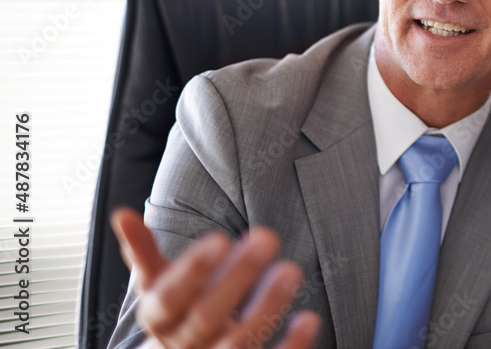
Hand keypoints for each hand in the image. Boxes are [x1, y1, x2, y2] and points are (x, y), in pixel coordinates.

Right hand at [110, 207, 320, 348]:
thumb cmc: (175, 312)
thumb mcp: (156, 283)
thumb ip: (143, 252)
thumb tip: (122, 215)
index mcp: (159, 319)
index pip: (169, 299)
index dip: (192, 271)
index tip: (220, 238)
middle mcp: (184, 344)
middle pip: (207, 317)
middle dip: (238, 277)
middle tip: (267, 236)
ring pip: (239, 343)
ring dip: (267, 307)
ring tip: (290, 269)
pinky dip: (291, 347)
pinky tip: (308, 319)